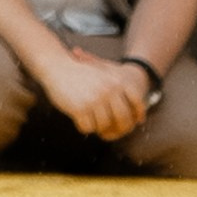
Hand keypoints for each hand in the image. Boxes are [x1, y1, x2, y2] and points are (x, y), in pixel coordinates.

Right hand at [38, 47, 154, 141]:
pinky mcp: (80, 108)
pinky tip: (79, 118)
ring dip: (97, 126)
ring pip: (104, 126)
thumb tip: (139, 119)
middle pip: (123, 119)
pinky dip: (83, 126)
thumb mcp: (104, 75)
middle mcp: (109, 90)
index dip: (136, 114)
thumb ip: (121, 92)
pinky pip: (88, 128)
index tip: (135, 122)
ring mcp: (95, 100)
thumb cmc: (80, 72)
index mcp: (117, 81)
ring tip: (89, 119)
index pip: (136, 102)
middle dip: (117, 128)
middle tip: (110, 131)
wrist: (56, 66)